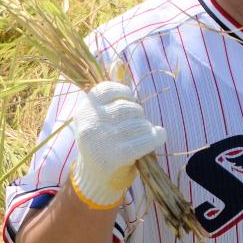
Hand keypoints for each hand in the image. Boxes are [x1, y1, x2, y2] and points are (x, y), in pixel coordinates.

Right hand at [70, 81, 167, 208]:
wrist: (95, 181)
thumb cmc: (103, 145)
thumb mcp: (99, 119)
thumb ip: (109, 96)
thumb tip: (118, 62)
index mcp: (83, 111)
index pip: (107, 89)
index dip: (124, 93)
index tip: (129, 101)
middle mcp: (90, 124)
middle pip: (127, 107)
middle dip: (138, 114)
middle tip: (137, 126)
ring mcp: (102, 140)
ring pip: (139, 123)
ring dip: (147, 128)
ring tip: (142, 136)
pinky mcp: (116, 156)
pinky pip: (145, 139)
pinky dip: (156, 136)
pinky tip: (159, 136)